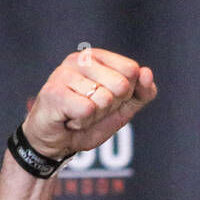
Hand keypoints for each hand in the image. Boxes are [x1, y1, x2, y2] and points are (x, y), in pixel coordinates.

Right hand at [20, 48, 156, 158]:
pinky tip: (69, 119)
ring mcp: (64, 73)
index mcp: (97, 57)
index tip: (108, 100)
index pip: (132, 70)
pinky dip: (82, 122)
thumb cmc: (90, 120)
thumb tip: (146, 72)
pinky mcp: (54, 92)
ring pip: (104, 99)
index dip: (126, 94)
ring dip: (95, 116)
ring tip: (78, 114)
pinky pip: (88, 109)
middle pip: (121, 85)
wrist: (58, 142)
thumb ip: (143, 92)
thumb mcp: (124, 107)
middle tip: (91, 109)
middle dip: (111, 107)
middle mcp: (79, 59)